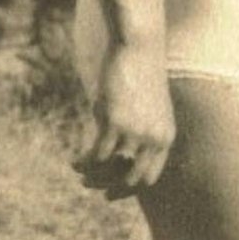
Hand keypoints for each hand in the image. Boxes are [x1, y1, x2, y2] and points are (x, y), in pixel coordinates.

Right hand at [74, 40, 174, 199]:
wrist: (138, 47)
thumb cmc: (139, 71)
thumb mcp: (145, 105)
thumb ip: (137, 128)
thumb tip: (115, 147)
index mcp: (164, 138)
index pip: (149, 178)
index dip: (128, 189)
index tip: (111, 192)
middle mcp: (153, 139)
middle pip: (130, 179)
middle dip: (108, 187)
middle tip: (90, 185)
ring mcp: (134, 131)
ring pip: (110, 168)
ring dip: (92, 175)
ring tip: (78, 171)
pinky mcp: (114, 121)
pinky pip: (96, 153)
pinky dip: (84, 161)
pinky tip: (74, 160)